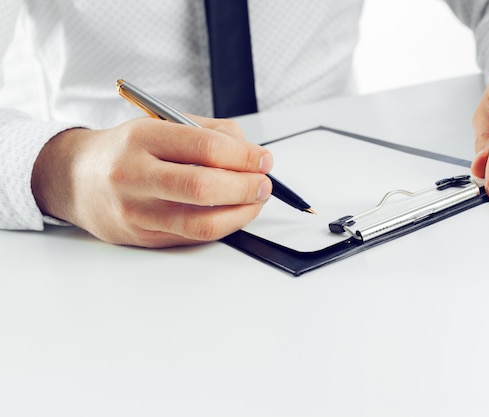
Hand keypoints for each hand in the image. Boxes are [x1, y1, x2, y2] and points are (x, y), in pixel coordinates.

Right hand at [31, 116, 273, 247]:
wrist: (77, 178)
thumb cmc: (127, 150)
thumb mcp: (162, 124)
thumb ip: (210, 132)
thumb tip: (252, 154)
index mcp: (142, 138)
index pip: (206, 147)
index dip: (244, 156)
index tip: (263, 160)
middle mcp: (134, 175)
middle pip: (204, 188)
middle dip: (245, 187)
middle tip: (263, 184)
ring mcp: (136, 211)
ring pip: (201, 222)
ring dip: (241, 214)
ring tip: (254, 202)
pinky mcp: (142, 237)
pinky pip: (193, 237)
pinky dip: (222, 226)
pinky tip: (232, 214)